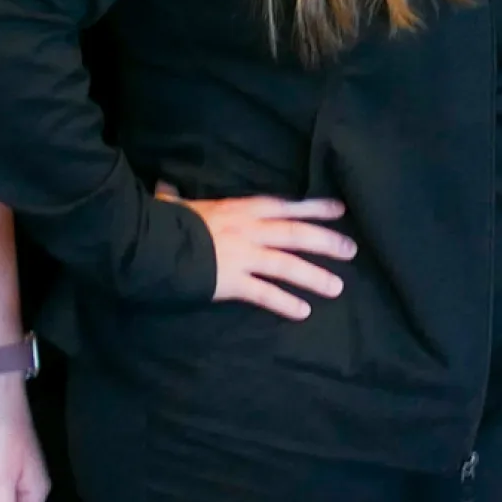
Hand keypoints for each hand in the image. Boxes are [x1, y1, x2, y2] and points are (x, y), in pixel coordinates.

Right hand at [158, 184, 356, 320]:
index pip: (287, 206)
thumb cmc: (163, 221)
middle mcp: (249, 229)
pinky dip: (285, 303)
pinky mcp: (232, 281)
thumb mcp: (178, 205)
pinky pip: (265, 294)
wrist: (149, 242)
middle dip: (326, 242)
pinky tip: (303, 312)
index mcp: (241, 208)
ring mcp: (243, 255)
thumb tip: (165, 189)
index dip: (315, 207)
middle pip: (297, 234)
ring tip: (337, 287)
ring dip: (314, 276)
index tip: (340, 210)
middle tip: (351, 250)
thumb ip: (178, 198)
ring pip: (288, 264)